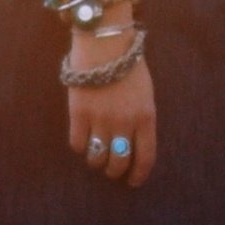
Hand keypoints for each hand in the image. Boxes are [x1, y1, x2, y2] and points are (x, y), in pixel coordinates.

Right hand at [65, 35, 154, 186]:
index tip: (132, 181)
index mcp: (146, 118)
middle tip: (111, 170)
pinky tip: (81, 140)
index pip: (145, 157)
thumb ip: (140, 118)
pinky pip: (77, 143)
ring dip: (96, 161)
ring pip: (97, 156)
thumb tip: (131, 141)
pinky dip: (80, 146)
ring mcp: (100, 119)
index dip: (138, 174)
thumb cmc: (128, 64)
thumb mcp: (145, 93)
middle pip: (118, 161)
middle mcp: (124, 123)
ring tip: (95, 156)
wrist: (104, 42)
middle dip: (115, 171)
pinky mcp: (79, 113)